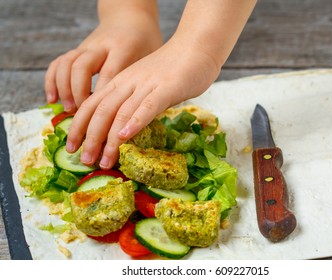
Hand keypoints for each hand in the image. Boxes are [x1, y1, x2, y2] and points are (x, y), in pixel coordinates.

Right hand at [44, 5, 161, 111]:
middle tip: (80, 112)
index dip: (102, 95)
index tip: (100, 116)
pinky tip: (53, 100)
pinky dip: (52, 81)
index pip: (109, 72)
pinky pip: (58, 63)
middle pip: (82, 66)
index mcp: (123, 48)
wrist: (130, 18)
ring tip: (68, 109)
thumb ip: (146, 77)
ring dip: (63, 88)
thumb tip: (141, 109)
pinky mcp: (77, 51)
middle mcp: (101, 46)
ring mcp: (86, 47)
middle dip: (78, 92)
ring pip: (67, 63)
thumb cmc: (146, 41)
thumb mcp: (153, 55)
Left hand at [65, 39, 220, 168]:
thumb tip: (124, 125)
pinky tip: (125, 138)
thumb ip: (134, 101)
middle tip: (84, 160)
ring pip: (120, 113)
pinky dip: (134, 123)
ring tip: (104, 161)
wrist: (197, 46)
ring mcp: (146, 85)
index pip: (92, 105)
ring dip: (109, 140)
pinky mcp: (166, 88)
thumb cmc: (174, 69)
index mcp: (120, 81)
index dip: (78, 126)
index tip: (71, 146)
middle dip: (89, 138)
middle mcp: (128, 83)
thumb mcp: (146, 84)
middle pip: (100, 111)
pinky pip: (147, 107)